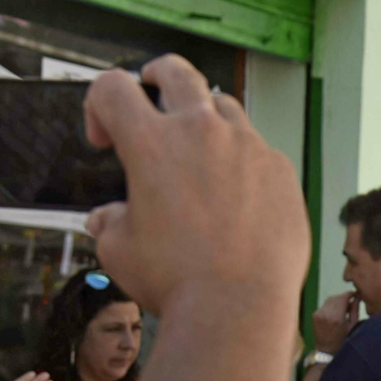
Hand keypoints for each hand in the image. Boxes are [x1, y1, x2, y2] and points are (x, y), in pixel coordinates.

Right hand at [84, 55, 309, 320]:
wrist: (238, 308)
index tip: (105, 139)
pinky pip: (260, 151)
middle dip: (157, 77)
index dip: (99, 106)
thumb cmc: (176, 282)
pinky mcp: (282, 172)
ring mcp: (249, 148)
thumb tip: (107, 218)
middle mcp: (202, 133)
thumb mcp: (119, 251)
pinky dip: (244, 163)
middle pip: (177, 72)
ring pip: (225, 107)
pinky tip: (239, 197)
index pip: (112, 87)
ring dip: (206, 120)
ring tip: (201, 154)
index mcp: (151, 143)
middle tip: (153, 93)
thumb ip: (110, 223)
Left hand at [312, 292, 359, 354]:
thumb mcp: (352, 326)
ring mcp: (319, 314)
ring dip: (337, 301)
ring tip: (343, 308)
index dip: (350, 294)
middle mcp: (326, 313)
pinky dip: (331, 306)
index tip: (355, 294)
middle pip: (336, 297)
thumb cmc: (343, 340)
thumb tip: (357, 297)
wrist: (326, 350)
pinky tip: (335, 314)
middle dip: (344, 297)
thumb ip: (355, 310)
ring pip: (329, 300)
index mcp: (337, 317)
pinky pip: (324, 306)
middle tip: (350, 302)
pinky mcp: (314, 315)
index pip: (343, 297)